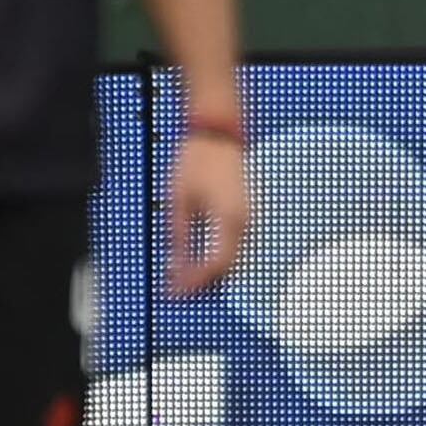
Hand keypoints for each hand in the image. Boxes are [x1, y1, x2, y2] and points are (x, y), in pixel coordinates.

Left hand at [165, 133, 251, 296]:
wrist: (219, 135)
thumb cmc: (198, 161)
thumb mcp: (179, 201)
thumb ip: (179, 238)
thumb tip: (175, 267)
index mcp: (228, 219)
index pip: (215, 265)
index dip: (194, 282)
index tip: (175, 291)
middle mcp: (245, 222)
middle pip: (228, 268)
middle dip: (203, 283)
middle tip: (178, 289)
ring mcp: (250, 218)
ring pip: (235, 259)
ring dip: (212, 272)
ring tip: (186, 276)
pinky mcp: (248, 214)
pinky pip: (237, 246)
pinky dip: (220, 257)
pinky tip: (201, 258)